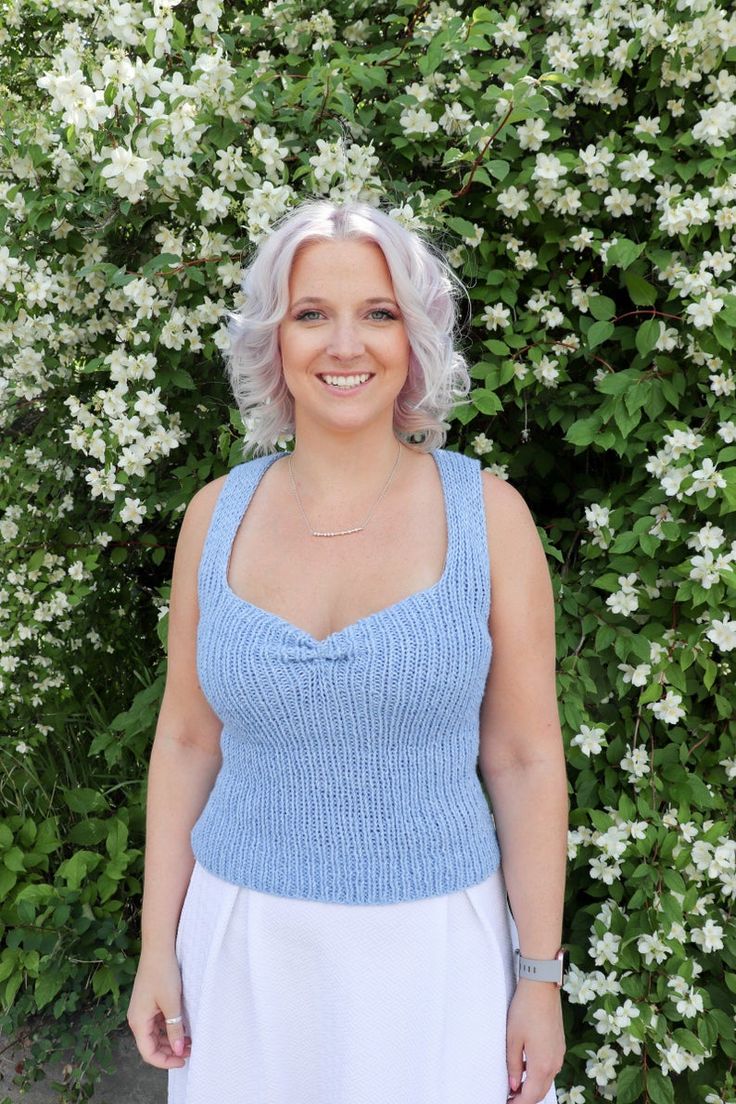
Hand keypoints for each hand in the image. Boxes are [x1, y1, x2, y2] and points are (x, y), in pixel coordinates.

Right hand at [127, 948, 191, 1068]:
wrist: (158, 948)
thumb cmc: (163, 974)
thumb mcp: (171, 1004)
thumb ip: (174, 1029)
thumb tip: (179, 1051)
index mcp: (138, 1022)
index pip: (148, 1053)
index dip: (165, 1061)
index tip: (183, 1061)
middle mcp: (137, 1018)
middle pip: (151, 1045)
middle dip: (170, 1051)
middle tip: (191, 1050)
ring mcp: (142, 1010)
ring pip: (155, 1034)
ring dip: (170, 1040)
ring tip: (190, 1039)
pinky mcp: (148, 1002)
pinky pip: (157, 1022)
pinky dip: (169, 1028)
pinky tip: (182, 1026)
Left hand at [506, 979, 564, 1102]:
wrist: (542, 987)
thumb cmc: (525, 1010)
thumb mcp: (513, 1039)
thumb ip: (514, 1066)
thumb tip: (513, 1086)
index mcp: (542, 1065)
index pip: (531, 1096)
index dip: (518, 1103)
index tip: (506, 1103)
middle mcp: (555, 1063)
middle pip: (541, 1092)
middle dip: (525, 1099)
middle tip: (509, 1098)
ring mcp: (559, 1054)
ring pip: (546, 1081)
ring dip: (532, 1088)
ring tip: (515, 1086)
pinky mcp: (559, 1045)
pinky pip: (550, 1068)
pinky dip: (539, 1075)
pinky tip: (526, 1069)